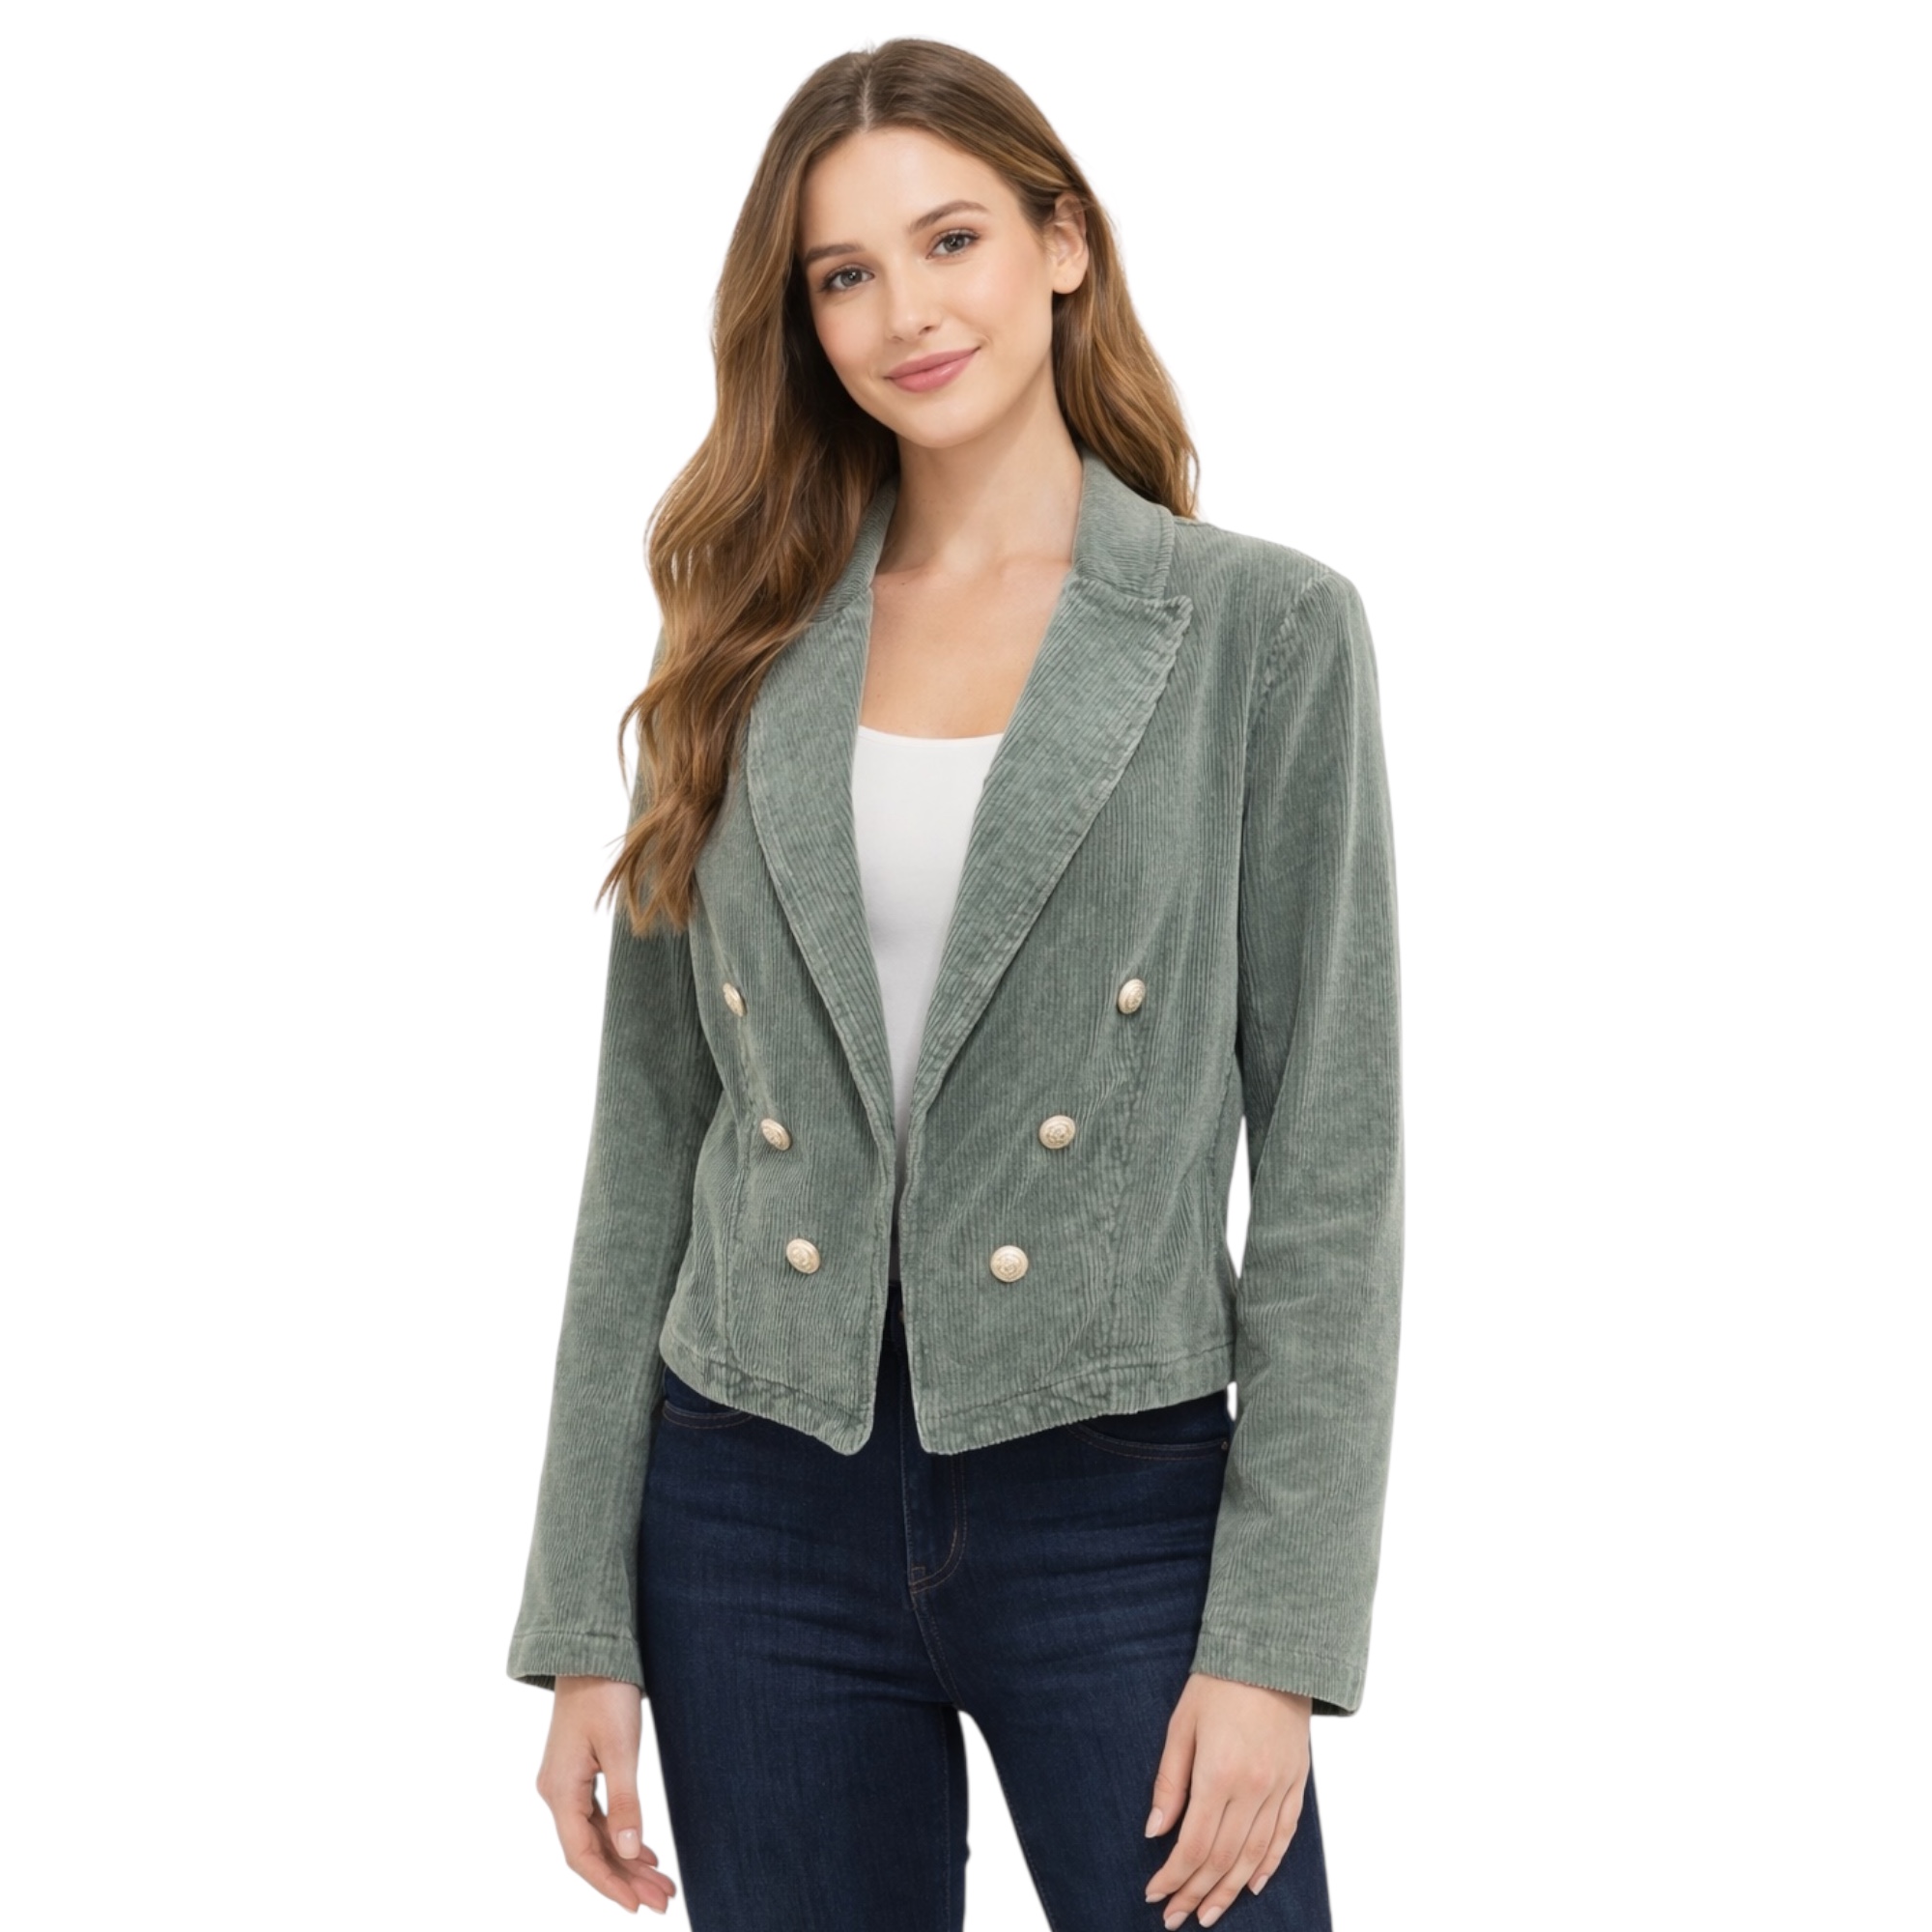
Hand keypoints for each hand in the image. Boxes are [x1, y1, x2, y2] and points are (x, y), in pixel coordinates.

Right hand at [534, 1675, 678, 1915]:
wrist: (591, 1653)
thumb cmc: (606, 1694)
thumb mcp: (620, 1749)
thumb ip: (624, 1803)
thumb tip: (628, 1851)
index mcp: (560, 1791)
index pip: (582, 1855)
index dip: (610, 1884)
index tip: (639, 1906)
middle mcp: (557, 1793)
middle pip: (590, 1850)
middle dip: (626, 1878)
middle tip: (664, 1899)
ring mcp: (566, 1784)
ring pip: (596, 1835)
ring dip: (626, 1859)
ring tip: (661, 1882)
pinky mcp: (578, 1772)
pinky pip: (596, 1817)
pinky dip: (620, 1836)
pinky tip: (643, 1851)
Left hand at [1141, 1670, 1312, 1926]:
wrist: (1273, 1653)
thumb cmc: (1218, 1683)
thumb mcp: (1181, 1725)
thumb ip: (1169, 1783)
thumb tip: (1155, 1833)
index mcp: (1219, 1775)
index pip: (1193, 1845)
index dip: (1173, 1876)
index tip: (1154, 1895)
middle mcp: (1253, 1790)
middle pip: (1222, 1858)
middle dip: (1195, 1892)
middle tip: (1175, 1918)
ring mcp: (1279, 1788)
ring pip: (1254, 1856)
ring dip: (1230, 1890)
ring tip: (1209, 1913)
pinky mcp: (1297, 1782)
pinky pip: (1285, 1834)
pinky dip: (1268, 1864)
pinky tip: (1252, 1884)